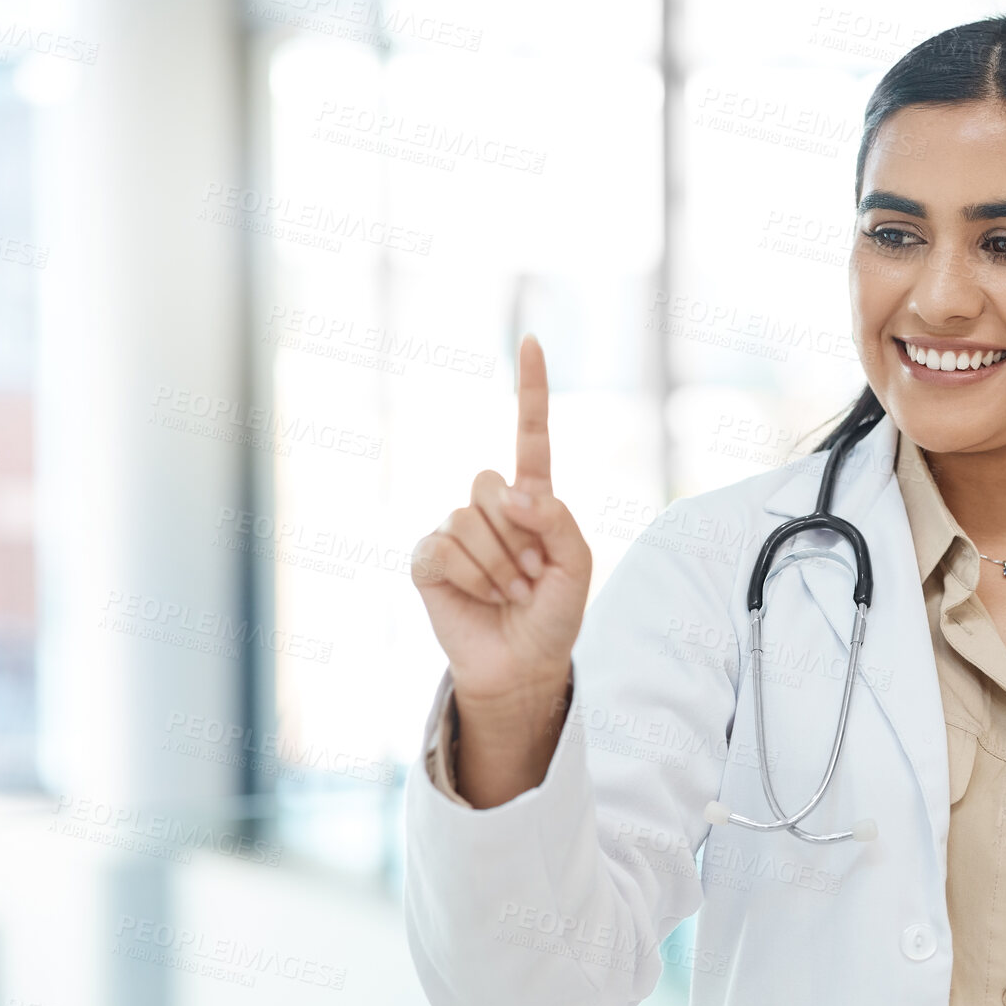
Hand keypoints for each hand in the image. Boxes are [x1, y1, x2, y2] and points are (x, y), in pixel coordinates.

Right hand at [411, 335, 592, 780]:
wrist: (523, 665)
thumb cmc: (553, 615)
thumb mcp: (577, 567)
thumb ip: (559, 520)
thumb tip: (514, 492)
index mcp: (532, 499)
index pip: (530, 435)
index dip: (531, 389)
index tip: (532, 340)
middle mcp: (490, 507)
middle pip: (492, 484)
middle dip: (518, 536)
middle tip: (529, 574)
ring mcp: (454, 531)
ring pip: (469, 520)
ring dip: (498, 565)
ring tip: (509, 592)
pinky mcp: (428, 559)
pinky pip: (443, 548)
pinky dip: (470, 578)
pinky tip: (479, 597)